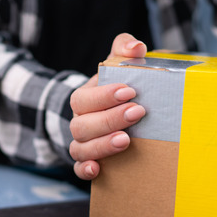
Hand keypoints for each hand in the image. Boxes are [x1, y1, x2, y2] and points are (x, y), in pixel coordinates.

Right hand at [69, 33, 146, 179]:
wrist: (112, 113)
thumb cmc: (117, 88)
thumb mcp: (118, 65)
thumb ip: (124, 49)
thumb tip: (136, 47)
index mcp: (85, 98)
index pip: (85, 97)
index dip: (104, 96)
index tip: (130, 91)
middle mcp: (80, 121)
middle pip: (82, 124)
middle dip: (110, 119)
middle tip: (137, 113)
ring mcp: (82, 143)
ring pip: (80, 147)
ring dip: (102, 145)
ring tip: (126, 140)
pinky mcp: (87, 161)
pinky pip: (78, 168)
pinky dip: (85, 169)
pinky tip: (98, 169)